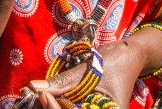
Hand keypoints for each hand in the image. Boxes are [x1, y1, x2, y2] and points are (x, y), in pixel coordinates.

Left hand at [30, 38, 144, 108]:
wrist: (127, 57)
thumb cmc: (113, 62)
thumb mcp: (87, 71)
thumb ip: (62, 82)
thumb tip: (34, 87)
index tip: (43, 94)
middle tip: (39, 95)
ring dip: (55, 107)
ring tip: (43, 95)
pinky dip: (60, 105)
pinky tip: (50, 98)